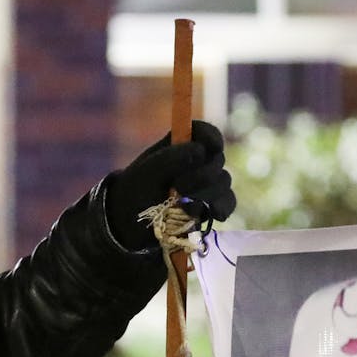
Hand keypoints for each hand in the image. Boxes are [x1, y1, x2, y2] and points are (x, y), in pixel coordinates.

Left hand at [104, 120, 236, 250]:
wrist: (128, 223)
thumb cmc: (135, 191)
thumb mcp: (146, 172)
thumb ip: (170, 158)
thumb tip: (200, 150)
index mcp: (180, 145)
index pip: (204, 132)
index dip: (211, 137)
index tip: (212, 147)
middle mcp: (196, 162)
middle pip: (217, 160)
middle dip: (203, 175)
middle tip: (180, 187)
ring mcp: (205, 184)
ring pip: (223, 182)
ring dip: (208, 194)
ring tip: (186, 207)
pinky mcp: (209, 206)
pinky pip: (227, 203)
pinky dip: (222, 208)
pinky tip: (214, 215)